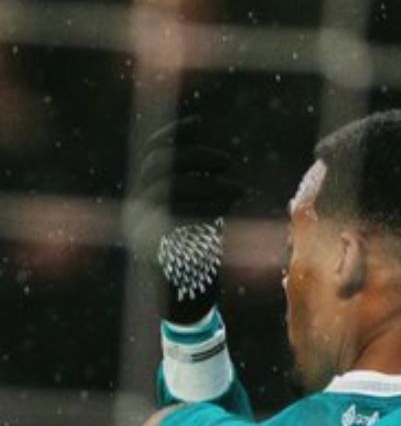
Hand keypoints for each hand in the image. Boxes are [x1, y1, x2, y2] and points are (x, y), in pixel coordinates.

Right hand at [134, 117, 243, 324]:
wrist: (190, 301)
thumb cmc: (200, 254)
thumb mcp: (198, 212)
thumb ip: (196, 184)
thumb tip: (206, 150)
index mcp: (145, 197)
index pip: (152, 154)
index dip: (174, 134)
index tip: (200, 123)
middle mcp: (138, 209)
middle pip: (160, 165)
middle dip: (196, 157)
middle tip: (227, 161)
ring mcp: (144, 228)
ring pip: (170, 188)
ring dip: (208, 183)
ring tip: (236, 190)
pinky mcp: (158, 246)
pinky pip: (179, 215)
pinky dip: (207, 206)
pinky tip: (227, 207)